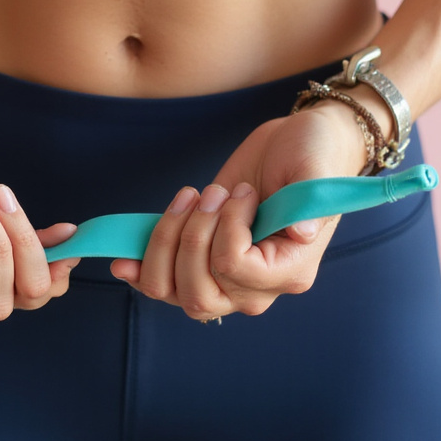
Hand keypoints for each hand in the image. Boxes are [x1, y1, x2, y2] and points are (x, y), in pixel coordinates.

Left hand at [109, 100, 369, 319]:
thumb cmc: (311, 155)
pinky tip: (124, 257)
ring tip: (187, 199)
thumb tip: (302, 232)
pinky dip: (139, 269)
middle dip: (190, 237)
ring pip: (173, 292)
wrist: (295, 148)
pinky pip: (161, 286)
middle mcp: (256, 288)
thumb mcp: (316, 167)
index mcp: (289, 270)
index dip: (225, 228)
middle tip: (210, 191)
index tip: (240, 193)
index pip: (235, 269)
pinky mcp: (199, 265)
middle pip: (199, 293)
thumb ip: (311, 200)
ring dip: (165, 243)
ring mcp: (225, 282)